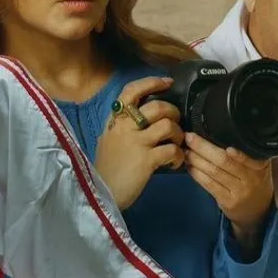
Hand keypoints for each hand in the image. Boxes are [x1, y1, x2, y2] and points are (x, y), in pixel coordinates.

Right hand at [94, 76, 184, 209]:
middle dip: (174, 113)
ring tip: (176, 145)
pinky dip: (179, 156)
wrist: (99, 194)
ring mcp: (136, 143)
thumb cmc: (105, 169)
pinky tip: (174, 163)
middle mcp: (124, 128)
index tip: (167, 82)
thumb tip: (143, 118)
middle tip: (175, 124)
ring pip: (168, 125)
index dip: (151, 83)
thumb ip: (123, 128)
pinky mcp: (146, 160)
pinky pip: (172, 149)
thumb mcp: (108, 141)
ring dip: (178, 135)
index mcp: (115, 122)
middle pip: (157, 106)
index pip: (131, 92)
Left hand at [183, 132, 273, 246]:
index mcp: (260, 166)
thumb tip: (219, 133)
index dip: (229, 146)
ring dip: (196, 159)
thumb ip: (246, 153)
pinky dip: (197, 173)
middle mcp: (251, 178)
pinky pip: (209, 184)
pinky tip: (189, 166)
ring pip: (214, 172)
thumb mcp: (258, 167)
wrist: (258, 212)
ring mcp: (239, 191)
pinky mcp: (227, 201)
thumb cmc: (254, 183)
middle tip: (189, 137)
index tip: (213, 135)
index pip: (245, 154)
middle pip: (224, 160)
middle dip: (203, 147)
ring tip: (185, 150)